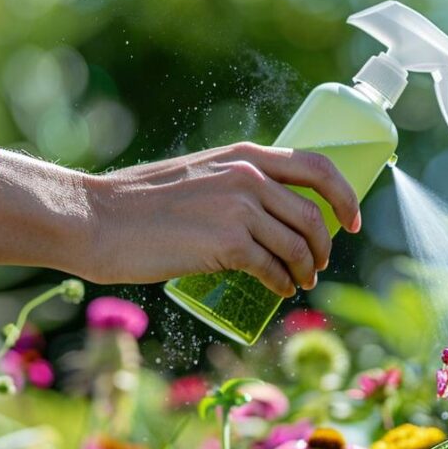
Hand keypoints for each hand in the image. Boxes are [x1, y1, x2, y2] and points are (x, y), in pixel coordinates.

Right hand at [0, 144, 360, 295]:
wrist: (95, 219)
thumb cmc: (138, 204)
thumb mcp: (195, 176)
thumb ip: (230, 185)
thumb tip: (263, 214)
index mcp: (244, 155)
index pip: (319, 166)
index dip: (345, 196)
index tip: (353, 221)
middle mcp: (248, 176)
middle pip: (315, 215)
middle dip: (326, 246)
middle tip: (319, 265)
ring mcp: (239, 210)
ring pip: (299, 245)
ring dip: (308, 270)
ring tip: (301, 283)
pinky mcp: (226, 245)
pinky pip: (274, 269)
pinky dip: (283, 284)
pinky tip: (279, 292)